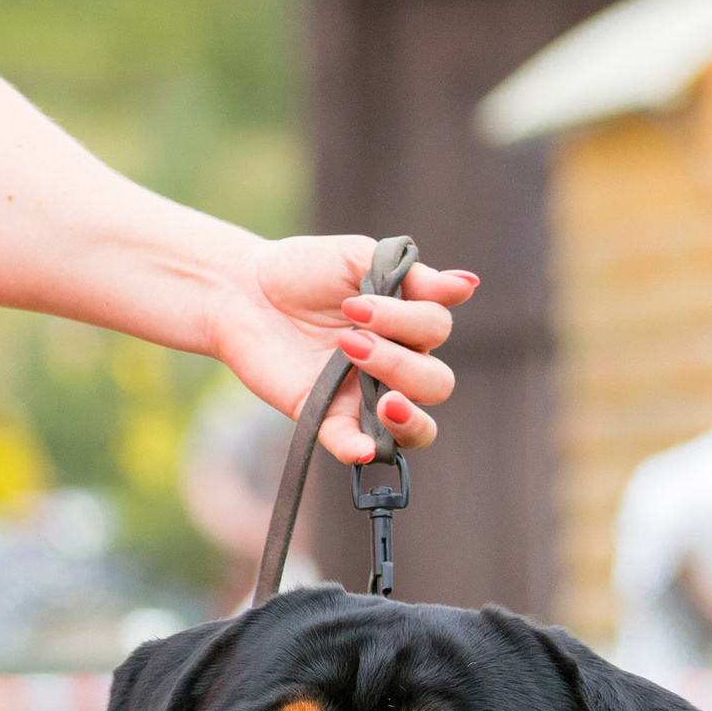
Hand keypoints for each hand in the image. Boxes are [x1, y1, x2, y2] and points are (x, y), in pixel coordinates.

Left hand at [210, 240, 476, 465]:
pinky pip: (354, 446)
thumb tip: (469, 284)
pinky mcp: (326, 417)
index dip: (405, 319)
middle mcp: (395, 365)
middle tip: (348, 339)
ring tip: (383, 400)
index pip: (436, 330)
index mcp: (408, 326)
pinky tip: (364, 449)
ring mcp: (364, 396)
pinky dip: (362, 451)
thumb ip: (412, 276)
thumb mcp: (359, 259)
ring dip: (408, 416)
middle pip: (436, 383)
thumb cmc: (304, 271)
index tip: (354, 305)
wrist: (242, 290)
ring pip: (416, 428)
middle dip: (401, 363)